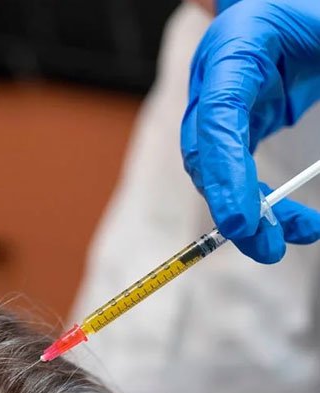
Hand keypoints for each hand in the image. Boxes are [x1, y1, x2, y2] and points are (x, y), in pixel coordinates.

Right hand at [181, 0, 319, 262]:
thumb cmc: (309, 5)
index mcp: (236, 45)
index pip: (217, 116)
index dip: (224, 171)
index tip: (240, 221)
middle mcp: (215, 80)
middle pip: (205, 154)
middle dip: (231, 206)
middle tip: (266, 246)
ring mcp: (217, 104)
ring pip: (213, 171)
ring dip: (245, 213)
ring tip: (282, 243)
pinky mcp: (232, 123)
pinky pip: (232, 171)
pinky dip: (255, 202)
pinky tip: (288, 222)